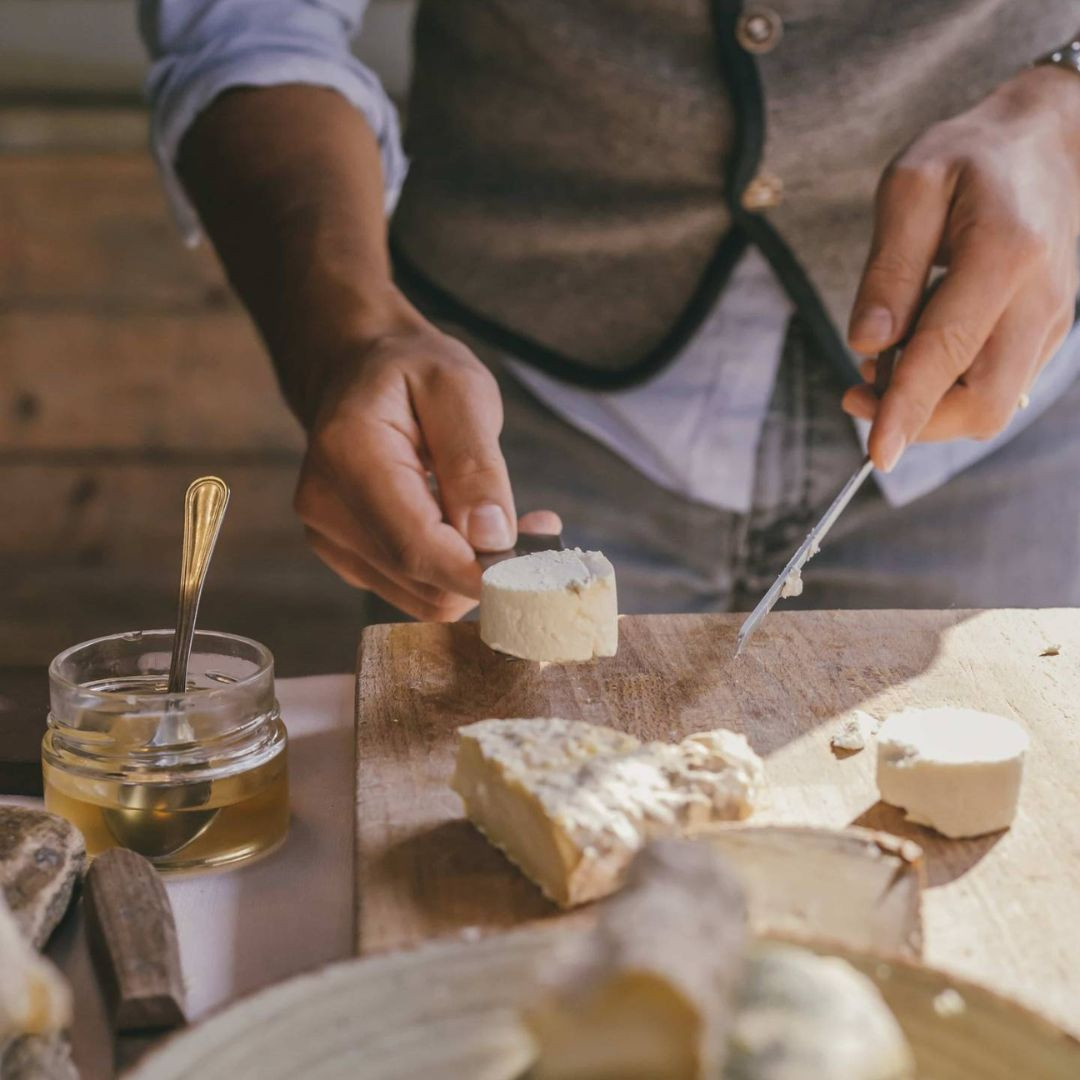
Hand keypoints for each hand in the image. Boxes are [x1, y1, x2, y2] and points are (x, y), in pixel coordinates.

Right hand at [294, 318, 560, 619]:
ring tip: (500, 517)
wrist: (360, 372)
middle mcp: (326, 506)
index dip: (478, 571)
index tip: (534, 563)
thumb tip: (492, 537)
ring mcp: (329, 537)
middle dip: (485, 566)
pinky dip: (451, 571)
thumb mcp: (460, 390)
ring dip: (472, 571)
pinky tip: (467, 528)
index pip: (415, 546)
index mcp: (349, 454)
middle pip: (422, 580)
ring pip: (422, 596)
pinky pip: (413, 589)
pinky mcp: (346, 556)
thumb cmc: (413, 371)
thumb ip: (476, 464)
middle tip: (534, 525)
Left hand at [843, 65, 1079, 470]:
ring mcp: (1052, 320)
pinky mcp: (1048, 333)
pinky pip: (998, 387)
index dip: (906, 410)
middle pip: (982, 404)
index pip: (948, 354)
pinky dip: (951, 388)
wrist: (1051, 141)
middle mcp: (1040, 298)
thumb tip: (866, 345)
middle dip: (916, 419)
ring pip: (992, 407)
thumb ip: (887, 270)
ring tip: (888, 355)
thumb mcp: (910, 187)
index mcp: (1004, 255)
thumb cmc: (970, 158)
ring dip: (930, 405)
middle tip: (857, 387)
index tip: (875, 454)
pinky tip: (923, 347)